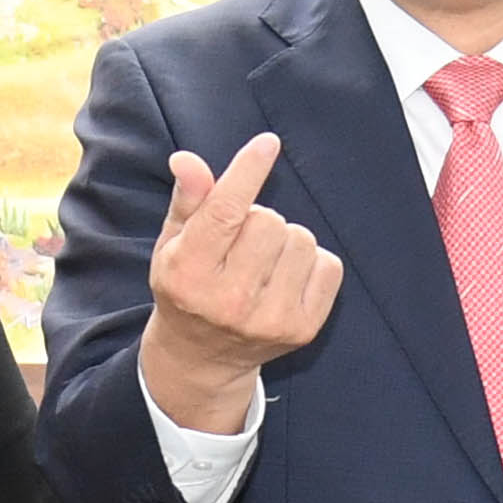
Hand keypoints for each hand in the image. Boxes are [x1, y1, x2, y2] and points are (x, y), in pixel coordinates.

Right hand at [138, 131, 344, 433]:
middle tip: (241, 244)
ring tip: (262, 264)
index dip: (247, 172)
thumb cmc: (188, 287)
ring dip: (285, 241)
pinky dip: (311, 264)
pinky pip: (328, 265)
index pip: (224, 213)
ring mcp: (269, 319)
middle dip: (258, 220)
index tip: (267, 144)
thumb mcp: (174, 244)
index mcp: (188, 274)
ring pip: (301, 239)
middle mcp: (228, 301)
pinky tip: (285, 279)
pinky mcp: (303, 329)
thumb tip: (187, 160)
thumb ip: (187, 200)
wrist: (203, 358)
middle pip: (269, 220)